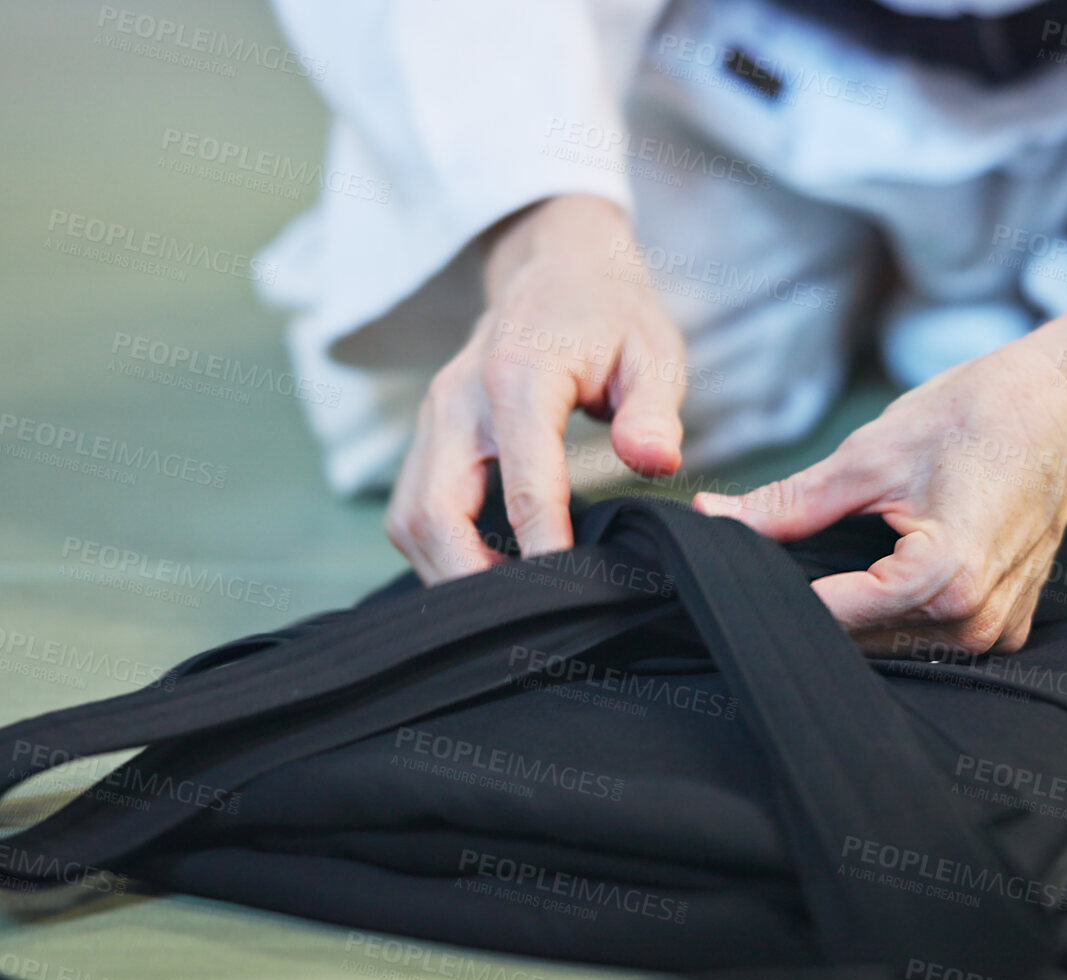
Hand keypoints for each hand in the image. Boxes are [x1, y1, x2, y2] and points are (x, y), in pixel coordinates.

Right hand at [386, 194, 689, 583]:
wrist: (557, 270)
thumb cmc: (612, 316)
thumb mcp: (653, 351)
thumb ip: (653, 409)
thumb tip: (655, 461)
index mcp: (517, 376)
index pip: (521, 480)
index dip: (540, 545)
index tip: (564, 592)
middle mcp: (458, 400)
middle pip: (432, 512)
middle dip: (468, 578)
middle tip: (521, 623)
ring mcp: (433, 419)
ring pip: (411, 518)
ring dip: (447, 572)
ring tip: (505, 608)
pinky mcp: (428, 438)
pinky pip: (414, 510)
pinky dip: (440, 552)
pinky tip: (487, 575)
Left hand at [694, 257, 1066, 654]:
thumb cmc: (981, 414)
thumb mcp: (871, 454)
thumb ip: (789, 504)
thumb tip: (715, 520)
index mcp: (946, 581)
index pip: (830, 617)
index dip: (772, 597)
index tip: (728, 581)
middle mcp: (977, 622)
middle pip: (860, 640)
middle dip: (809, 606)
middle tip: (768, 568)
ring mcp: (998, 629)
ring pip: (893, 644)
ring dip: (852, 614)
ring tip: (816, 568)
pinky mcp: (1006, 621)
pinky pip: (931, 636)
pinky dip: (894, 612)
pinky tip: (870, 575)